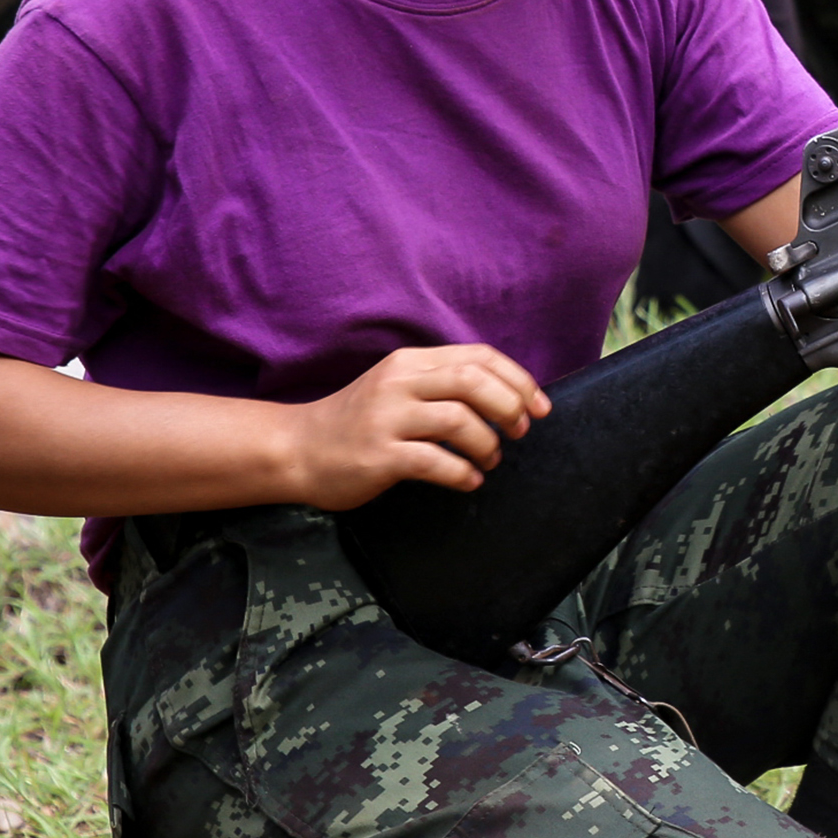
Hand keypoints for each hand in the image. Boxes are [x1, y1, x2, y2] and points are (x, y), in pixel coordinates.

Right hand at [281, 344, 551, 509]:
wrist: (297, 449)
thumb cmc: (359, 421)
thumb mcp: (399, 387)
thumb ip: (443, 384)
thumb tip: (508, 396)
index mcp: (411, 362)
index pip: (479, 356)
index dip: (519, 379)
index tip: (540, 405)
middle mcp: (399, 383)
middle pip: (473, 382)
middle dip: (510, 407)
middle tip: (521, 431)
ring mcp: (386, 418)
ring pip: (459, 421)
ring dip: (487, 444)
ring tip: (490, 459)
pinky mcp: (378, 455)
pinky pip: (435, 462)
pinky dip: (463, 473)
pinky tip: (469, 480)